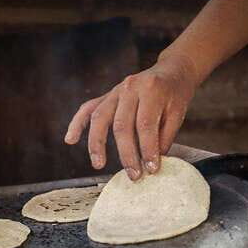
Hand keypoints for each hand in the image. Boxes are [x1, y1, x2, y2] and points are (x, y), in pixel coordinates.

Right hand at [64, 53, 201, 179]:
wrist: (171, 71)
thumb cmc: (175, 95)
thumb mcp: (178, 114)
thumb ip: (164, 137)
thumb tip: (150, 163)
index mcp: (151, 89)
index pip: (145, 124)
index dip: (147, 149)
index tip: (151, 169)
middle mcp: (130, 88)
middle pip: (122, 125)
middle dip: (126, 153)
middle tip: (133, 175)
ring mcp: (115, 91)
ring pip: (100, 118)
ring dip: (97, 144)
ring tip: (98, 165)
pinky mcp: (107, 95)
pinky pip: (88, 109)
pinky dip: (77, 124)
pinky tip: (70, 140)